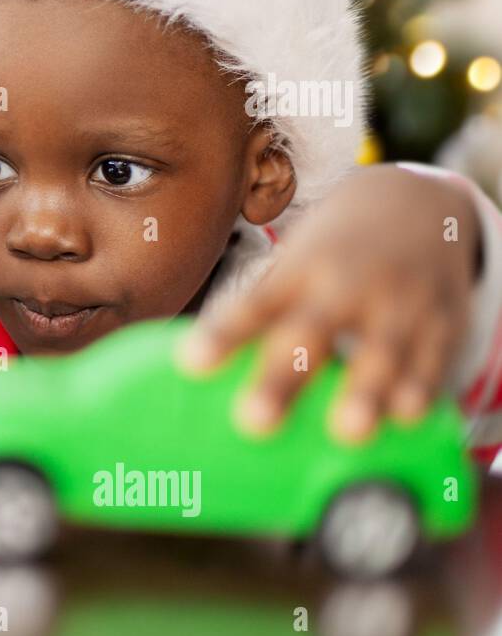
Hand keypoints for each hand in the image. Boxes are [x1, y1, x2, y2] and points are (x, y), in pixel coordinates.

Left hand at [178, 166, 477, 442]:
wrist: (416, 203)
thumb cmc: (335, 252)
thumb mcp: (296, 265)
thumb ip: (265, 315)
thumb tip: (201, 374)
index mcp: (299, 271)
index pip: (254, 305)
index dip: (223, 335)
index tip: (191, 364)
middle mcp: (347, 285)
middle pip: (311, 331)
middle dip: (283, 378)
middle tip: (254, 421)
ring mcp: (399, 302)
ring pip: (381, 350)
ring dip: (364, 392)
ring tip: (347, 432)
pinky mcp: (444, 322)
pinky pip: (434, 360)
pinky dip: (421, 388)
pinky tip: (407, 417)